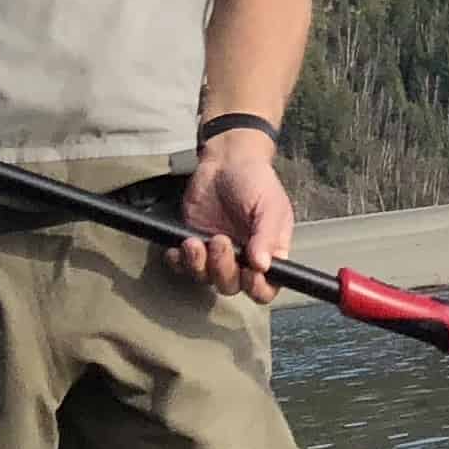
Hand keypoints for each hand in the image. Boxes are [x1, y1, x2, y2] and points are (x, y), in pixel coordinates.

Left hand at [172, 127, 292, 299]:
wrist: (226, 160)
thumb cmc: (254, 180)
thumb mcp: (270, 204)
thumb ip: (267, 235)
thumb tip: (263, 265)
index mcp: (268, 253)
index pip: (266, 287)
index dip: (258, 288)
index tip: (250, 273)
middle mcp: (243, 259)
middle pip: (232, 286)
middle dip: (223, 270)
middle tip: (220, 241)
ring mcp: (216, 254)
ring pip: (205, 279)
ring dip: (198, 265)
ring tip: (195, 242)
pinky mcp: (194, 245)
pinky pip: (183, 267)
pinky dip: (178, 262)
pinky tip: (179, 247)